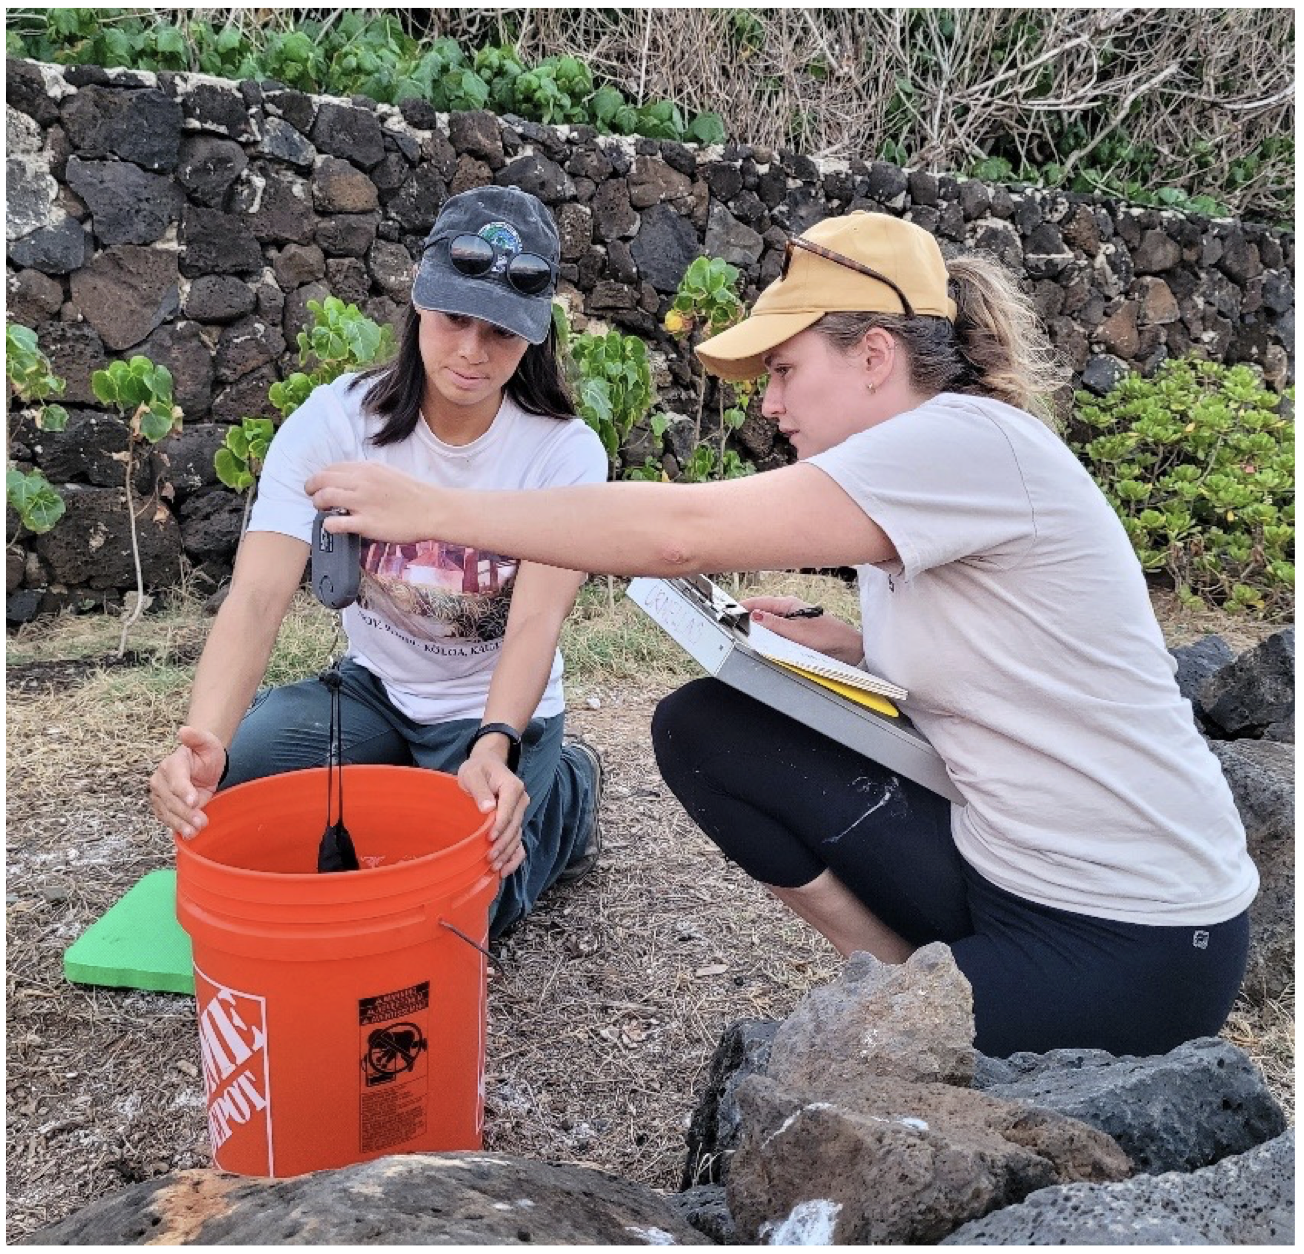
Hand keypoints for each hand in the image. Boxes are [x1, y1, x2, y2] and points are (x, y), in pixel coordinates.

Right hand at [149, 726, 225, 838]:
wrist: (203, 764)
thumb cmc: (205, 753)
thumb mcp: (207, 742)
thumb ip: (197, 737)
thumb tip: (184, 730)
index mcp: (171, 764)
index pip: (175, 780)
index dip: (183, 791)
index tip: (194, 801)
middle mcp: (161, 780)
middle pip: (171, 800)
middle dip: (186, 812)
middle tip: (201, 821)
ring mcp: (161, 795)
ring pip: (167, 812)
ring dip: (180, 824)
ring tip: (194, 832)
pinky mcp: (164, 807)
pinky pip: (168, 819)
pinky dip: (177, 827)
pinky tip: (188, 834)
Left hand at [305, 462, 437, 544]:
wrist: (433, 510)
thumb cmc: (413, 494)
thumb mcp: (387, 473)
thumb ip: (366, 474)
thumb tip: (348, 479)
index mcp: (366, 468)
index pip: (331, 468)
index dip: (321, 477)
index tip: (320, 486)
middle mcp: (361, 482)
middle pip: (321, 480)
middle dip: (312, 489)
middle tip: (314, 498)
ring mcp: (363, 503)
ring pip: (324, 498)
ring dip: (318, 505)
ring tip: (323, 512)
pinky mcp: (366, 524)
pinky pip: (334, 523)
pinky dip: (328, 525)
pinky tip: (333, 526)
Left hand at [457, 744, 529, 878]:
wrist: (486, 766)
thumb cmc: (478, 769)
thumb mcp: (473, 774)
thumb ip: (480, 790)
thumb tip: (488, 808)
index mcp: (512, 787)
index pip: (509, 810)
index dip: (500, 826)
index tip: (489, 839)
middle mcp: (521, 800)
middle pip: (514, 826)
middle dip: (503, 844)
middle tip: (489, 859)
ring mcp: (520, 812)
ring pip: (517, 836)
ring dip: (507, 853)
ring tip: (495, 868)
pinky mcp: (516, 821)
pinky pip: (519, 841)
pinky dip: (514, 856)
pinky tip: (505, 870)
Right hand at [741, 596, 864, 665]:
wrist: (849, 650)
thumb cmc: (829, 636)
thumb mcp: (798, 632)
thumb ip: (775, 624)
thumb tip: (755, 616)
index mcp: (788, 605)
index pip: (759, 602)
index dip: (743, 606)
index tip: (729, 611)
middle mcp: (788, 612)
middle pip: (761, 613)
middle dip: (747, 619)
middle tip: (732, 625)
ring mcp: (791, 623)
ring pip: (767, 625)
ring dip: (758, 630)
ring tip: (744, 635)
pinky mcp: (794, 635)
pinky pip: (775, 635)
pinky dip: (767, 638)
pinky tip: (762, 644)